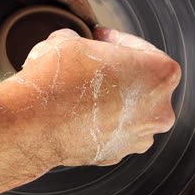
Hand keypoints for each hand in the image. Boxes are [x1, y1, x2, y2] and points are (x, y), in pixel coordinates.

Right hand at [8, 28, 180, 166]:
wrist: (33, 122)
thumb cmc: (58, 77)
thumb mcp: (69, 39)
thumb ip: (83, 39)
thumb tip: (73, 42)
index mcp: (161, 74)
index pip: (142, 49)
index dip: (117, 40)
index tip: (101, 38)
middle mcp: (160, 109)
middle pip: (140, 82)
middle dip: (117, 72)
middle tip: (92, 64)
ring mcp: (140, 137)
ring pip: (128, 110)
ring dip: (110, 99)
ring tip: (82, 90)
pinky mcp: (118, 155)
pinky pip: (112, 132)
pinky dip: (99, 121)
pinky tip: (77, 112)